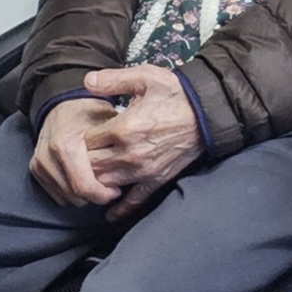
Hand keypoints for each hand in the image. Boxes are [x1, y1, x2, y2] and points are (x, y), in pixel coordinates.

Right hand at [28, 96, 123, 209]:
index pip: (84, 187)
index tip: (115, 190)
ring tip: (95, 180)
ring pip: (66, 198)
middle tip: (108, 186)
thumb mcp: (106, 121)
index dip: (104, 194)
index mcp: (66, 145)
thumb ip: (115, 144)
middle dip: (95, 196)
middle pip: (76, 196)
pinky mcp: (35, 170)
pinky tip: (81, 179)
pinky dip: (71, 192)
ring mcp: (40, 164)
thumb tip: (128, 165)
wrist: (60, 106)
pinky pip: (57, 195)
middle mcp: (49, 157)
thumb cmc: (85, 112)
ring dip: (83, 195)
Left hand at [81, 65, 202, 215]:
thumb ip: (113, 79)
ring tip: (98, 171)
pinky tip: (110, 213)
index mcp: (123, 128)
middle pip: (92, 164)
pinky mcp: (156, 180)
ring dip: (99, 178)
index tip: (90, 132)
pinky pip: (134, 201)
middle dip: (87, 159)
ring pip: (106, 183)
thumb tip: (86, 80)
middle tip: (90, 152)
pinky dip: (120, 209)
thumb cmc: (176, 94)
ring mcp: (143, 170)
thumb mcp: (145, 78)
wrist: (207, 112)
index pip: (87, 141)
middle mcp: (130, 153)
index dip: (85, 137)